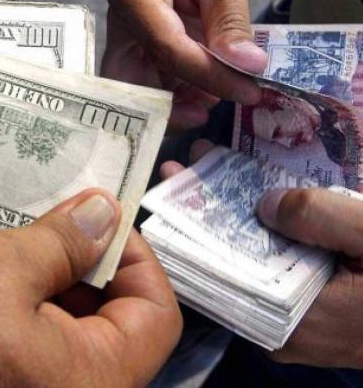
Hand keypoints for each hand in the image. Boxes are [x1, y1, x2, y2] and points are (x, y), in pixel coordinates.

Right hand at [0, 189, 181, 386]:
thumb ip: (65, 242)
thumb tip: (104, 214)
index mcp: (87, 384)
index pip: (155, 318)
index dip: (138, 259)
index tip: (105, 221)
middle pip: (116, 324)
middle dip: (95, 264)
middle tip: (64, 218)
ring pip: (72, 329)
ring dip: (60, 278)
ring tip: (29, 238)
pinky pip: (36, 341)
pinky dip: (32, 299)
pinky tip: (4, 267)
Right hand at [102, 0, 270, 129]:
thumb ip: (232, 21)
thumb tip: (246, 68)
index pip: (163, 44)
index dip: (203, 73)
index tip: (243, 89)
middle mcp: (125, 16)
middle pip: (129, 75)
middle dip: (165, 102)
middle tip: (204, 114)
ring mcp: (136, 32)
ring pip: (142, 83)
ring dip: (176, 101)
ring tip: (216, 101)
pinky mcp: (152, 43)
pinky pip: (159, 77)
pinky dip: (183, 91)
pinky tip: (210, 93)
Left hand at [160, 139, 362, 367]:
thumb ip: (322, 220)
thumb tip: (264, 205)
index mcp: (289, 322)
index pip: (218, 276)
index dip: (193, 229)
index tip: (174, 187)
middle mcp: (284, 327)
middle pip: (232, 263)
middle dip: (210, 213)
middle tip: (190, 168)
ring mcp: (301, 319)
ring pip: (255, 261)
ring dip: (237, 217)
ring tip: (215, 171)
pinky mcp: (319, 306)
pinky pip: (282, 264)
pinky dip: (270, 230)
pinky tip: (260, 196)